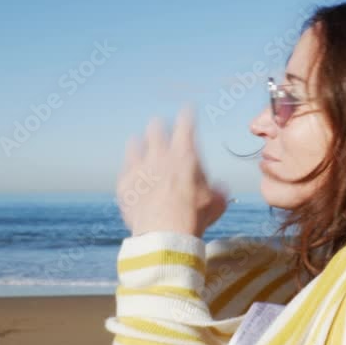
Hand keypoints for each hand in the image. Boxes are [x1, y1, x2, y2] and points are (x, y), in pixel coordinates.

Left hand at [117, 107, 228, 237]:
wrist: (164, 234)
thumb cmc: (194, 217)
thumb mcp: (216, 202)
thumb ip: (217, 190)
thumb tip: (221, 189)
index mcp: (185, 154)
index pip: (186, 123)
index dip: (188, 114)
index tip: (188, 109)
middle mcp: (160, 155)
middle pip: (156, 128)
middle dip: (160, 126)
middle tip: (160, 126)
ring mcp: (138, 168)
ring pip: (135, 144)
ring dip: (139, 144)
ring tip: (139, 145)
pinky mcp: (124, 183)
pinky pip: (125, 170)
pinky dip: (130, 171)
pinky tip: (131, 175)